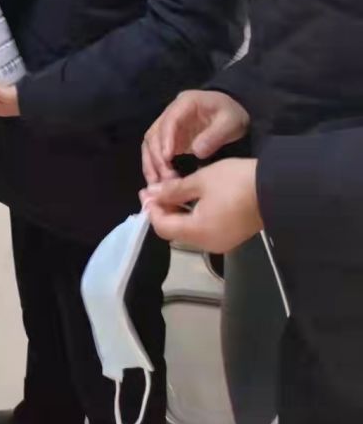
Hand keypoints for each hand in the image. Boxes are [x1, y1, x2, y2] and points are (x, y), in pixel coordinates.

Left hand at [141, 159, 261, 253]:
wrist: (278, 188)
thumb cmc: (236, 181)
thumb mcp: (201, 180)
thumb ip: (173, 189)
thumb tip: (151, 194)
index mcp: (199, 231)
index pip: (163, 227)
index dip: (151, 210)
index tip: (145, 192)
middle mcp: (208, 243)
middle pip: (175, 232)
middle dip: (162, 211)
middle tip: (154, 190)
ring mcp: (221, 241)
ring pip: (188, 231)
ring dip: (176, 213)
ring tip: (169, 191)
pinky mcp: (231, 236)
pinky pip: (203, 229)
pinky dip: (191, 216)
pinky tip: (188, 198)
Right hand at [142, 90, 249, 184]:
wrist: (231, 114)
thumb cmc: (230, 116)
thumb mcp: (230, 122)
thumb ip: (214, 135)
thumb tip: (196, 152)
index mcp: (185, 103)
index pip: (169, 121)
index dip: (166, 139)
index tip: (167, 158)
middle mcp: (170, 113)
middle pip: (154, 134)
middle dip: (157, 157)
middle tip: (167, 178)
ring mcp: (167, 126)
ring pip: (150, 144)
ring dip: (152, 164)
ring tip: (159, 183)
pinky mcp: (168, 139)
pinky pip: (155, 152)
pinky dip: (154, 166)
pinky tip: (159, 181)